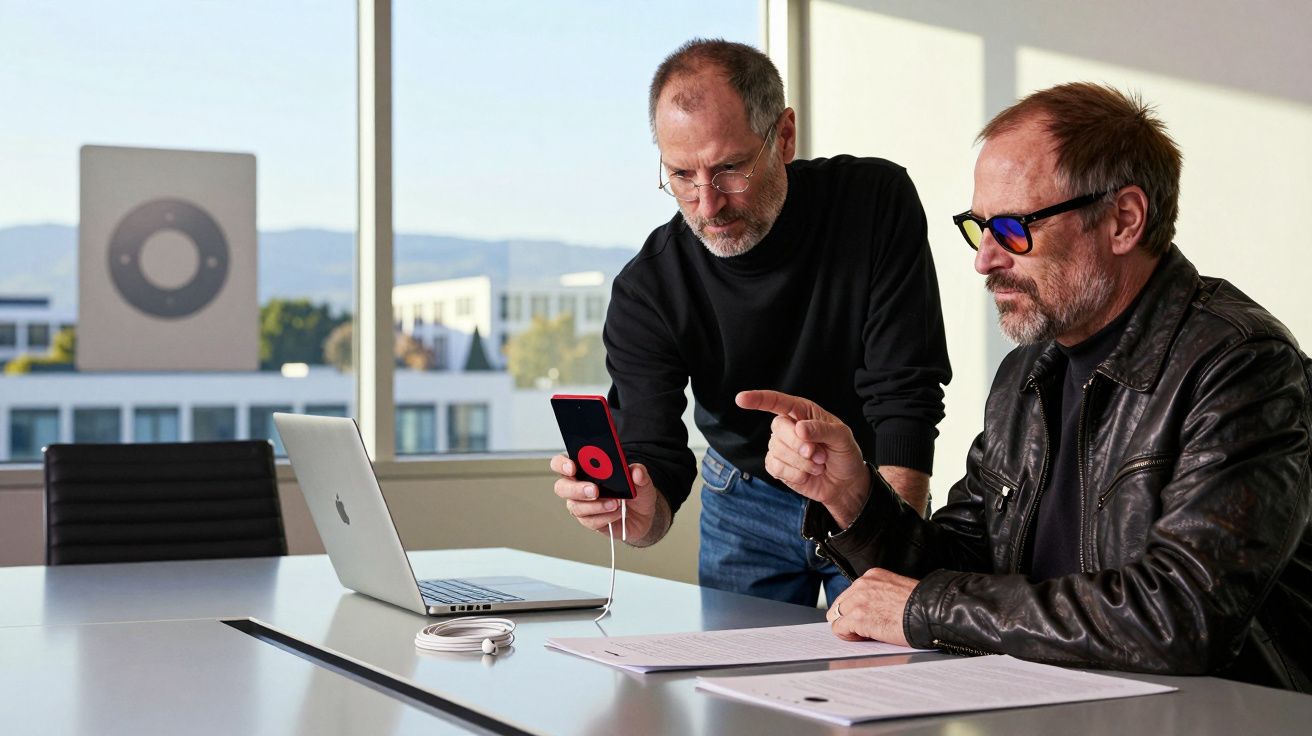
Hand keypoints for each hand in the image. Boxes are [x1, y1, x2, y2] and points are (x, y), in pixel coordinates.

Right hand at [550, 455, 665, 544]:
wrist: (642, 516)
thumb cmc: (635, 493)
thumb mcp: (642, 480)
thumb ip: (639, 473)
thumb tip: (636, 472)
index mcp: (584, 469)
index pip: (561, 463)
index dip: (562, 464)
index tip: (573, 467)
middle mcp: (578, 487)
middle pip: (562, 487)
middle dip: (576, 489)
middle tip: (594, 490)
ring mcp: (581, 505)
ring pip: (575, 507)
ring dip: (596, 506)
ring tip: (615, 503)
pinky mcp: (589, 521)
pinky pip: (589, 521)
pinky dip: (605, 517)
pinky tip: (616, 513)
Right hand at [735, 389, 870, 526]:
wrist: (844, 483)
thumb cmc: (844, 454)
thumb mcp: (842, 437)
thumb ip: (822, 429)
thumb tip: (799, 428)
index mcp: (803, 412)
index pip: (777, 402)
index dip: (758, 399)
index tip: (741, 399)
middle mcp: (788, 426)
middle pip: (779, 428)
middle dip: (799, 444)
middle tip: (819, 455)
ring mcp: (781, 447)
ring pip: (778, 450)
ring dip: (802, 462)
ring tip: (818, 464)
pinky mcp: (777, 466)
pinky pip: (775, 467)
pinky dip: (794, 474)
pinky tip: (806, 474)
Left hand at [826, 568, 917, 646]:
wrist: (931, 612)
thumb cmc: (922, 606)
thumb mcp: (897, 590)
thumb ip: (879, 594)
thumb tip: (871, 609)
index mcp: (872, 576)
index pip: (850, 594)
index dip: (856, 609)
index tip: (867, 618)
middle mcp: (862, 584)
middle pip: (839, 605)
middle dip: (849, 618)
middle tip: (866, 629)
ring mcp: (858, 600)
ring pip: (836, 617)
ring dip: (849, 628)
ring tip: (867, 634)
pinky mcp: (858, 617)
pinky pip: (839, 629)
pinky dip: (849, 636)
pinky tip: (866, 637)